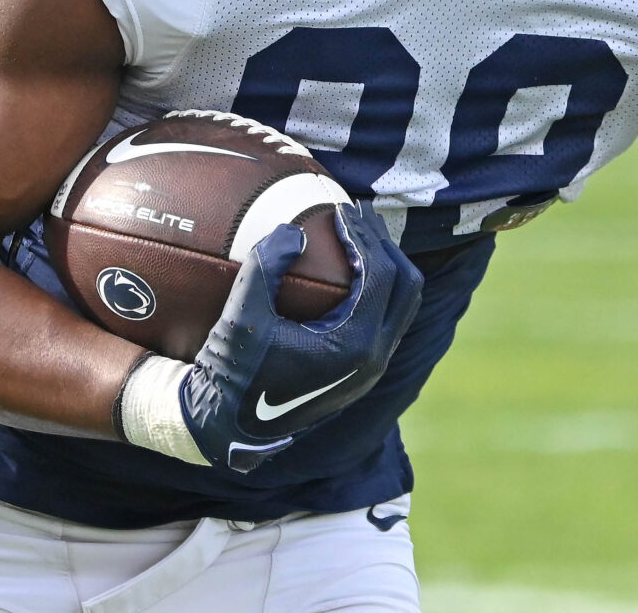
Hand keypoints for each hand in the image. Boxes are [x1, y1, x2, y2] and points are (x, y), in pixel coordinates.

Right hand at [121, 202, 422, 469]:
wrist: (231, 428)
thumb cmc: (234, 373)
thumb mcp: (242, 318)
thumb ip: (266, 267)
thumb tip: (294, 230)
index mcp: (356, 344)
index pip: (379, 273)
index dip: (363, 234)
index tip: (340, 209)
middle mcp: (375, 359)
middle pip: (406, 285)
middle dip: (385, 244)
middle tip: (358, 214)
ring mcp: (371, 370)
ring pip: (402, 306)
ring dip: (386, 267)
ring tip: (358, 237)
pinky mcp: (361, 374)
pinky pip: (385, 322)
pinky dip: (377, 292)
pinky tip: (347, 275)